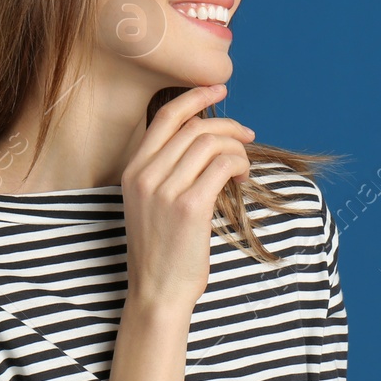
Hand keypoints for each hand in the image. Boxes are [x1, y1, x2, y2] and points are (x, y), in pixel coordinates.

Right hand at [121, 83, 254, 310]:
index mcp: (132, 170)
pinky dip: (239, 165)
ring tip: (245, 168)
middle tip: (248, 137)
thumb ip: (168, 171)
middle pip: (194, 128)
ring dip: (237, 149)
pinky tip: (243, 180)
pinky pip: (222, 166)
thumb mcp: (152, 204)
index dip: (194, 98)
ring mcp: (164, 190)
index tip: (218, 89)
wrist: (157, 292)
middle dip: (228, 127)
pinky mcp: (189, 207)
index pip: (164, 117)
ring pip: (211, 143)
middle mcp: (144, 175)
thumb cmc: (162, 250)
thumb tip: (206, 140)